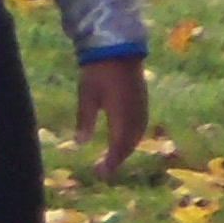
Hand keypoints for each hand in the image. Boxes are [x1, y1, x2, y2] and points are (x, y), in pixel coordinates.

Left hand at [72, 58, 148, 178]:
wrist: (117, 48)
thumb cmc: (97, 70)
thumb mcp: (86, 94)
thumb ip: (85, 120)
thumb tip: (79, 143)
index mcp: (121, 116)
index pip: (118, 147)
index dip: (111, 163)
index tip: (100, 174)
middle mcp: (136, 115)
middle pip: (130, 144)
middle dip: (118, 159)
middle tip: (103, 169)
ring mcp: (142, 108)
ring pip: (137, 136)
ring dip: (126, 149)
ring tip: (112, 157)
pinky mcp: (143, 101)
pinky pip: (140, 126)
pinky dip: (132, 137)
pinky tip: (123, 138)